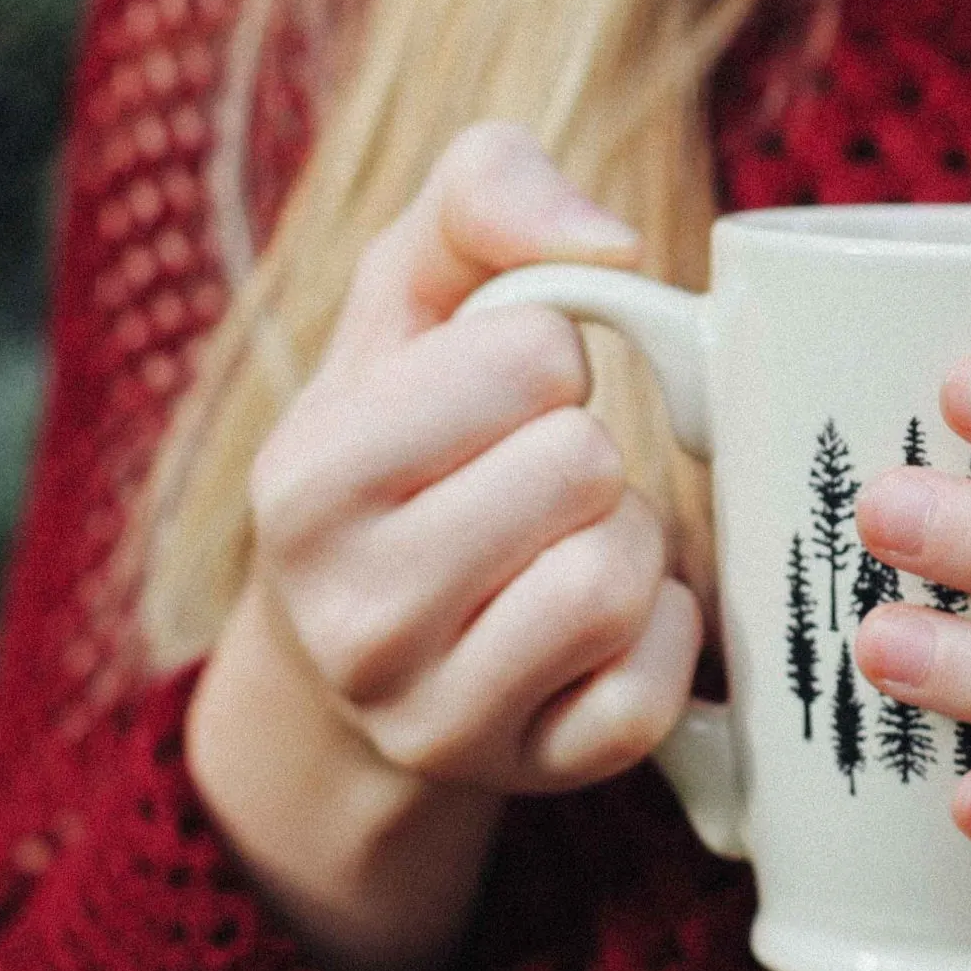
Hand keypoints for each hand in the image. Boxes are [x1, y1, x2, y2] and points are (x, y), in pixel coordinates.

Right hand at [188, 124, 704, 970]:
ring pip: (621, 577)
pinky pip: (658, 685)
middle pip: (584, 467)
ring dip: (632, 540)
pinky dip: (664, 632)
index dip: (547, 357)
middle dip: (589, 453)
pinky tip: (608, 623)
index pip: (530, 356)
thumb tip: (610, 244)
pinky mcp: (534, 775)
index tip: (502, 399)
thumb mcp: (406, 299)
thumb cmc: (406, 440)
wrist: (359, 650)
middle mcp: (352, 616)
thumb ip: (482, 194)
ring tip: (569, 544)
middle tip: (542, 482)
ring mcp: (439, 714)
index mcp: (306, 482)